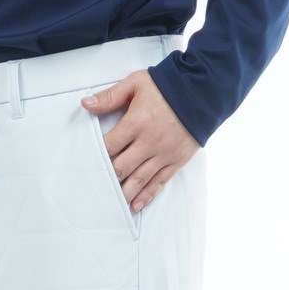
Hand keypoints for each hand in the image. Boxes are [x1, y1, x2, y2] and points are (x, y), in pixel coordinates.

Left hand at [81, 71, 200, 211]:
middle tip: (97, 186)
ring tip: (112, 203)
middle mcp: (149, 142)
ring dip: (124, 193)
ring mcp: (163, 155)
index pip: (110, 146)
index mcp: (136, 122)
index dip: (98, 155)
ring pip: (138, 180)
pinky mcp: (175, 161)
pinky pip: (159, 183)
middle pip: (121, 167)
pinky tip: (135, 205)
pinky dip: (146, 196)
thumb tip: (86, 104)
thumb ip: (110, 96)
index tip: (90, 162)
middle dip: (108, 178)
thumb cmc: (167, 86)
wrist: (202, 91)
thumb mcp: (135, 84)